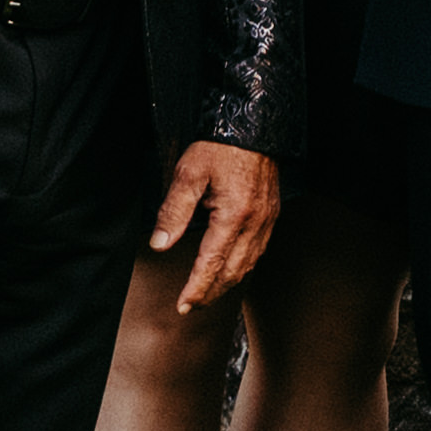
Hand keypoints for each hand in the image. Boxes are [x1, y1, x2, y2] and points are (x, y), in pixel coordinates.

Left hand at [151, 138, 282, 309]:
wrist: (253, 125)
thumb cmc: (221, 145)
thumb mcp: (189, 173)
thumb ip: (173, 211)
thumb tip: (160, 243)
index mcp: (234, 215)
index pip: (212, 264)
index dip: (196, 289)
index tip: (183, 305)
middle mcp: (255, 223)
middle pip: (232, 272)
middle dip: (210, 293)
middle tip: (191, 305)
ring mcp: (267, 220)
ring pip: (248, 265)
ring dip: (227, 284)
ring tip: (207, 293)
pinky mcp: (271, 215)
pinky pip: (258, 251)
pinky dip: (242, 267)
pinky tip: (231, 269)